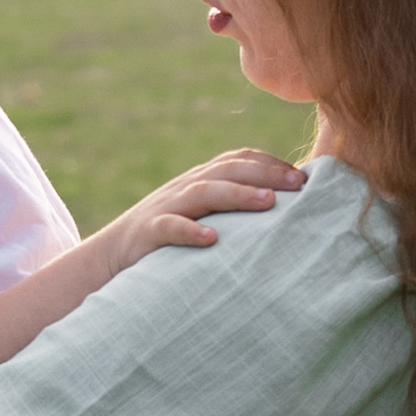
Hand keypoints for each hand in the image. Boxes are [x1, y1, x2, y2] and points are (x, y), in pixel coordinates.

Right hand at [89, 146, 304, 280]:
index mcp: (201, 180)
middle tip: (298, 185)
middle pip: (229, 170)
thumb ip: (231, 210)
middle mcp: (187, 187)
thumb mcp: (201, 216)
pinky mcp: (148, 233)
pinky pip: (170, 227)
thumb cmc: (170, 240)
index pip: (239, 159)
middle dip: (266, 174)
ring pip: (205, 192)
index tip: (304, 177)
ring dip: (238, 195)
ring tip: (268, 203)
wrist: (111, 255)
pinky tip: (212, 239)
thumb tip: (281, 215)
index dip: (271, 163)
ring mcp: (167, 207)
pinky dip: (190, 231)